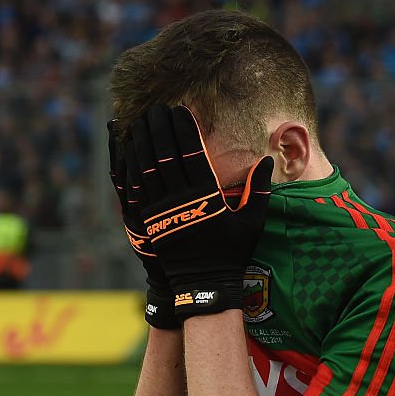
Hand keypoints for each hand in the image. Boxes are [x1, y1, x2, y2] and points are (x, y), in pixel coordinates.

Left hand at [128, 104, 271, 319]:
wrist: (204, 286)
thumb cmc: (230, 254)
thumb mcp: (251, 223)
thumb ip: (257, 191)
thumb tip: (267, 160)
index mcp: (206, 196)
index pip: (191, 153)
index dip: (184, 129)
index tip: (180, 110)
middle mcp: (181, 200)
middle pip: (165, 155)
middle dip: (159, 129)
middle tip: (155, 109)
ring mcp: (161, 211)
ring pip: (146, 169)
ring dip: (141, 144)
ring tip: (138, 123)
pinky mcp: (148, 222)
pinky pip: (134, 190)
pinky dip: (129, 169)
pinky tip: (127, 153)